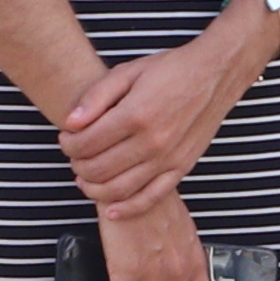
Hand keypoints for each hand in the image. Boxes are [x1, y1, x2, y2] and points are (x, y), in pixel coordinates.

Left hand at [55, 32, 250, 217]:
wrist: (214, 75)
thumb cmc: (170, 70)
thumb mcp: (128, 71)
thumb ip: (96, 97)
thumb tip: (70, 122)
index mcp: (135, 114)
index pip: (87, 143)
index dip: (68, 144)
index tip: (65, 138)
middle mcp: (152, 141)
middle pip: (98, 169)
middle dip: (77, 165)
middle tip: (74, 156)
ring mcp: (168, 159)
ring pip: (119, 189)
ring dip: (93, 188)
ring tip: (85, 178)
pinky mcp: (181, 168)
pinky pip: (151, 199)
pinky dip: (127, 209)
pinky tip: (110, 210)